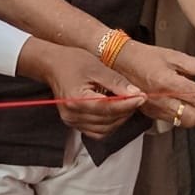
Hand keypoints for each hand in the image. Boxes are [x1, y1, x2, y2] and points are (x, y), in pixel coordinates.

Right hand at [17, 39, 146, 138]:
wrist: (53, 65)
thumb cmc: (71, 62)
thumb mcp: (97, 67)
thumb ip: (116, 83)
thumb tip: (135, 93)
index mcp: (76, 100)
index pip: (108, 108)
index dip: (127, 104)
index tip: (141, 97)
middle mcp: (73, 115)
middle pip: (107, 121)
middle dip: (126, 111)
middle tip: (137, 98)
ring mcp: (72, 121)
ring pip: (104, 129)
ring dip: (119, 119)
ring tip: (127, 104)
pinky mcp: (74, 123)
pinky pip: (97, 131)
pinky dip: (109, 124)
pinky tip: (115, 112)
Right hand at [113, 40, 194, 126]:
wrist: (122, 62)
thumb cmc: (147, 56)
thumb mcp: (174, 56)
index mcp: (169, 84)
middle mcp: (163, 100)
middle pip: (194, 116)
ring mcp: (157, 108)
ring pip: (185, 121)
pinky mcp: (153, 112)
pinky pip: (175, 120)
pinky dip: (188, 116)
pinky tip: (194, 107)